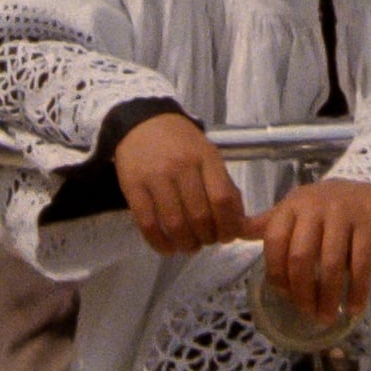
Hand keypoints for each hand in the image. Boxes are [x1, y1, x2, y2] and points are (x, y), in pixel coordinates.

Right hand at [113, 113, 248, 254]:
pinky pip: (147, 224)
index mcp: (206, 158)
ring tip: (189, 246)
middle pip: (199, 216)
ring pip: (174, 224)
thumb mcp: (208, 154)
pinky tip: (168, 248)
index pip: (222, 199)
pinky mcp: (133, 188)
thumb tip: (238, 222)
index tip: (227, 236)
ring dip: (186, 244)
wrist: (143, 122)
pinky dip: (160, 243)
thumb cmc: (181, 142)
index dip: (228, 225)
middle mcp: (182, 167)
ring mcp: (155, 177)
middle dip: (207, 238)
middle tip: (207, 241)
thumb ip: (224, 185)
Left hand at [246, 179, 370, 322]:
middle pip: (301, 256)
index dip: (276, 273)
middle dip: (302, 291)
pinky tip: (353, 308)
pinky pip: (361, 262)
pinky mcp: (368, 222)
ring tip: (327, 317)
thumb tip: (230, 235)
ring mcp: (342, 213)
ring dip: (328, 296)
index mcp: (291, 206)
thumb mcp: (293, 210)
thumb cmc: (322, 208)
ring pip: (330, 262)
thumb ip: (266, 225)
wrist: (366, 190)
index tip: (283, 296)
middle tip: (307, 313)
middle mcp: (314, 207)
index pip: (275, 241)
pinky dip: (357, 290)